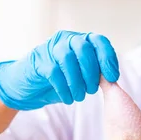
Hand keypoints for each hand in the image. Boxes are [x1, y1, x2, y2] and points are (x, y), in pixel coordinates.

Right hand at [0, 30, 119, 109]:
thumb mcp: (81, 76)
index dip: (108, 58)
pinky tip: (67, 99)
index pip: (99, 41)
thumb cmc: (59, 81)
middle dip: (91, 72)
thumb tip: (112, 79)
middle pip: (84, 48)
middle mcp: (66, 39)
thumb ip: (95, 74)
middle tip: (92, 90)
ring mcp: (50, 48)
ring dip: (77, 81)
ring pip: (68, 59)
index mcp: (80, 40)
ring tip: (79, 97)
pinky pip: (53, 72)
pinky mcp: (38, 61)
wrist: (28, 87)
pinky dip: (63, 88)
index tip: (112, 77)